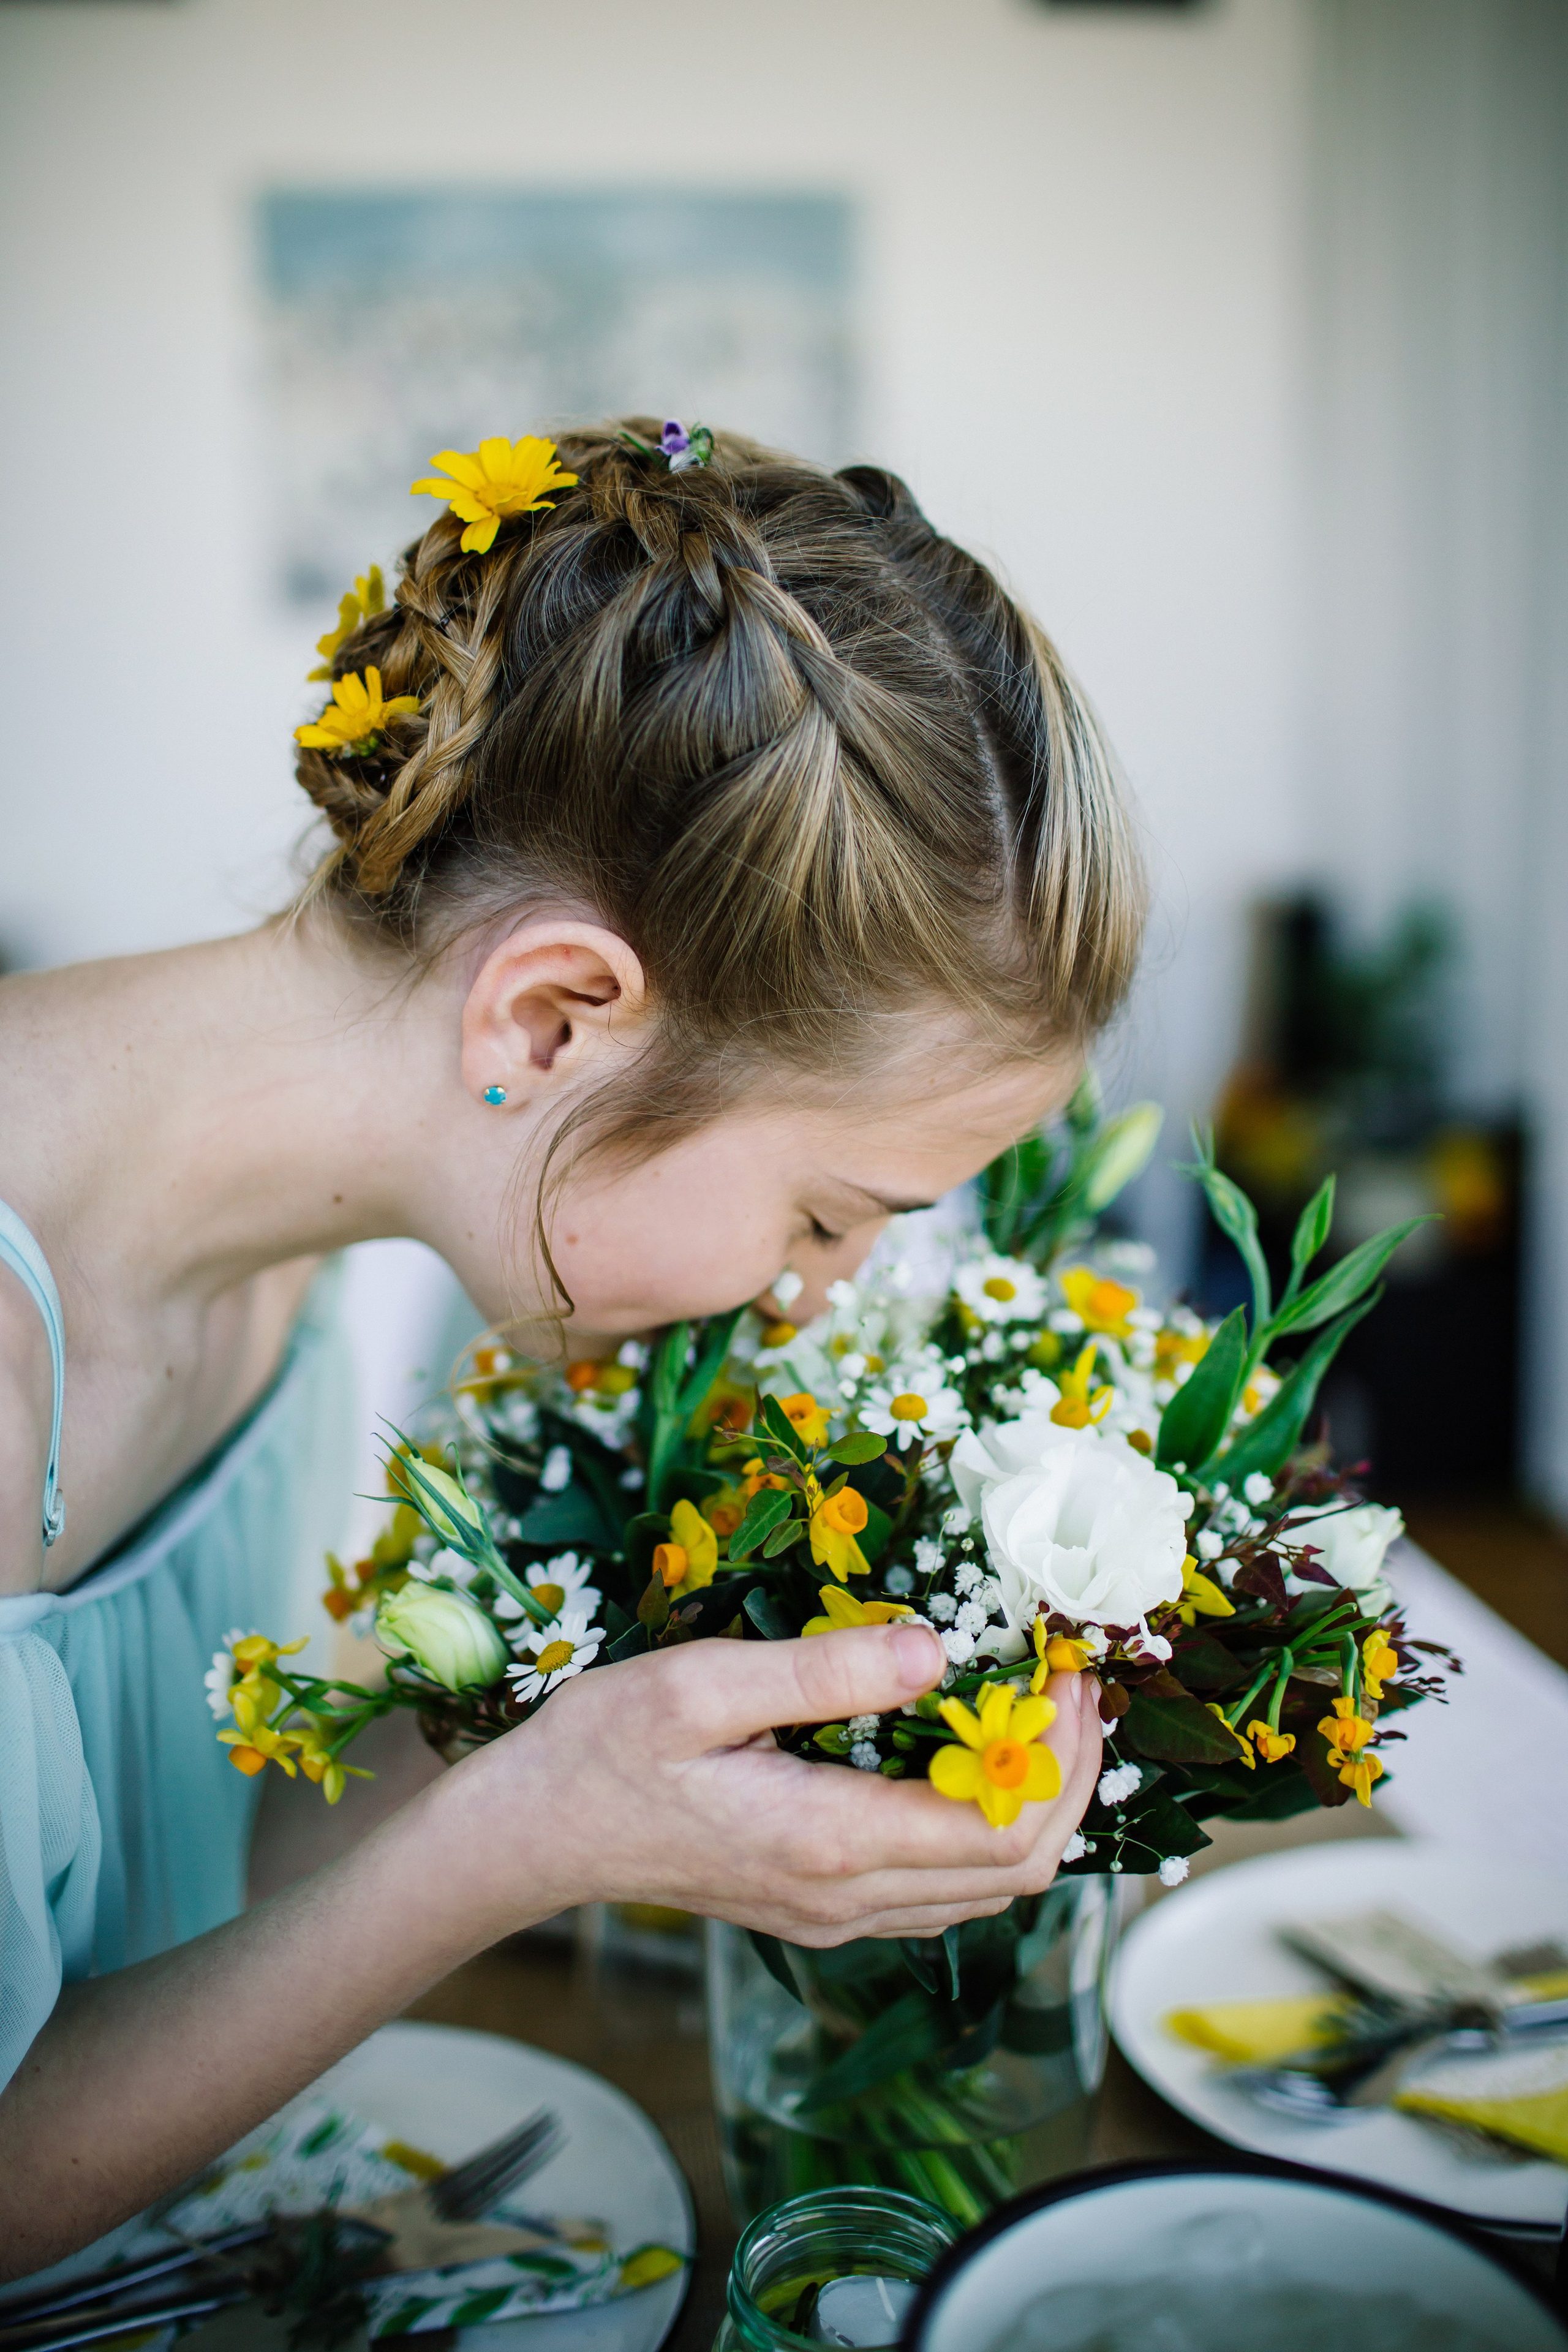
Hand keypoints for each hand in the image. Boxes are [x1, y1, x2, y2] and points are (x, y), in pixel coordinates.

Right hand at [431, 1626, 1101, 1945]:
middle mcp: (847, 1896)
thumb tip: (932, 1648)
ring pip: (988, 1888)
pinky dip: (986, 1828)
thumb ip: (821, 1671)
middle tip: (1070, 1682)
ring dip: (1034, 1803)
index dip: (1061, 1753)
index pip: (1003, 1826)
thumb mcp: (701, 1685)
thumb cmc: (603, 1749)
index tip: (1067, 1669)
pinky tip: (974, 1757)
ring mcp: (836, 1913)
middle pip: (1018, 1869)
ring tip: (1036, 1708)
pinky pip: (943, 1888)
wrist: (535, 1834)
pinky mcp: (821, 1907)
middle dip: (1068, 1774)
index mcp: (829, 1839)